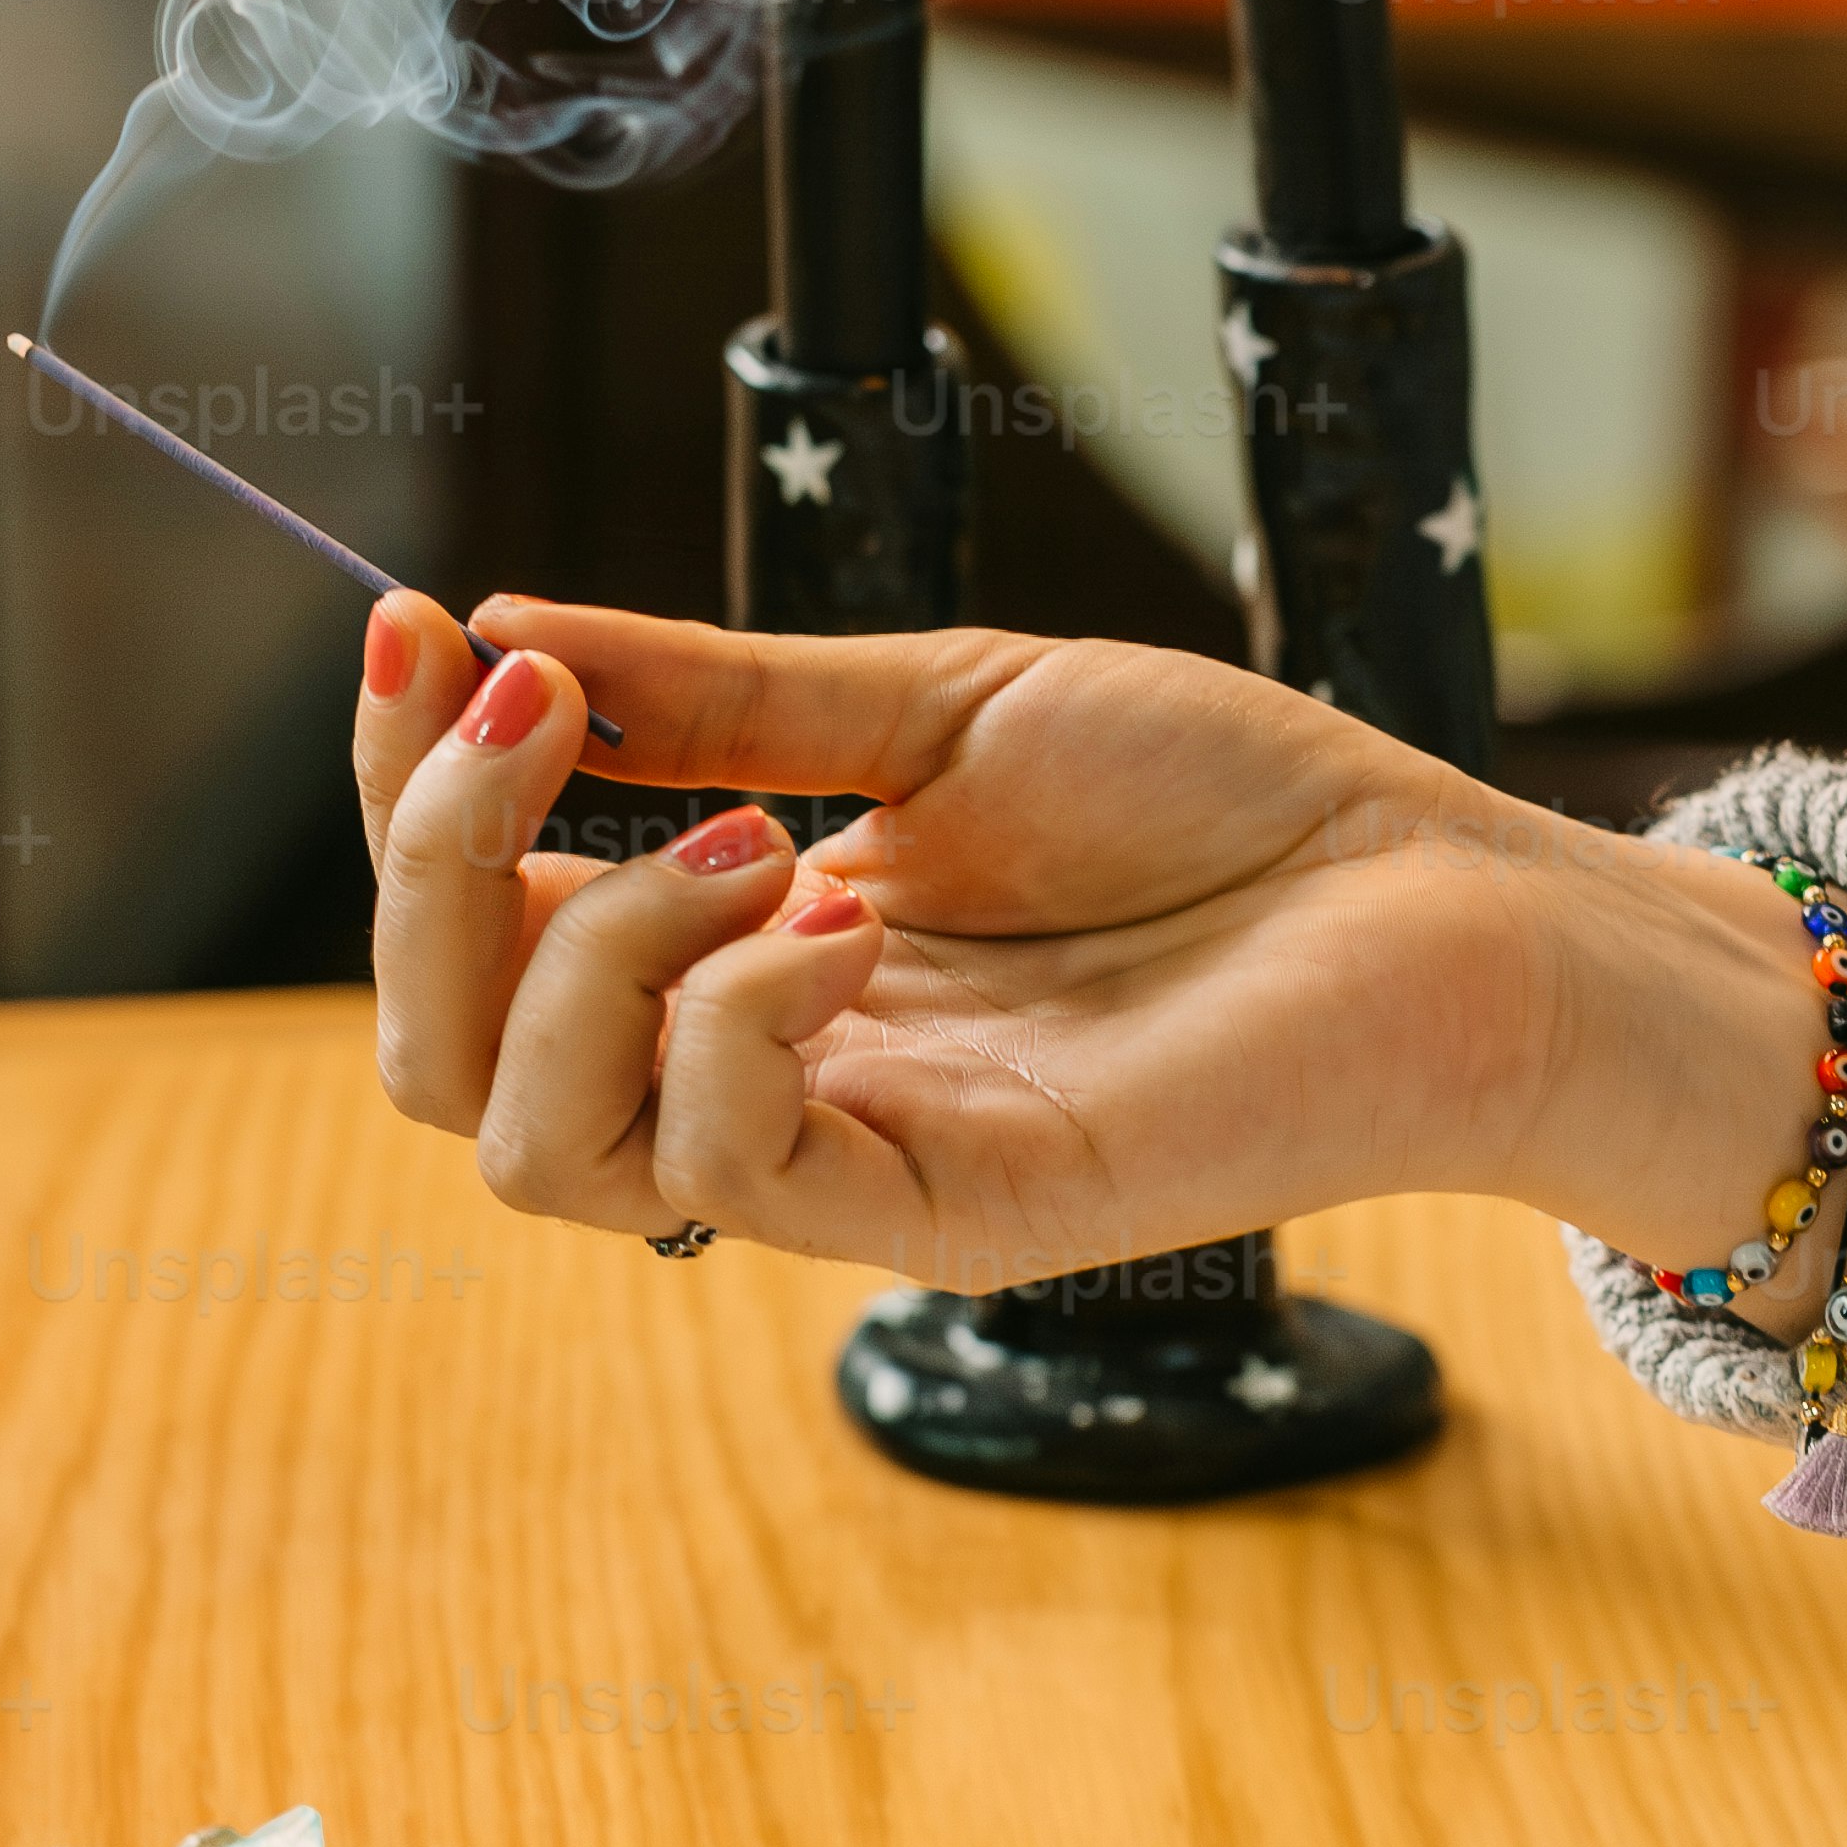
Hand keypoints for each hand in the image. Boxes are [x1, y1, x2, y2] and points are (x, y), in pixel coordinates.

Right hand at [351, 595, 1846, 1302]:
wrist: (1440, 899)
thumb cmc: (1228, 808)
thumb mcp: (940, 703)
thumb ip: (722, 692)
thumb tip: (497, 626)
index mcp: (739, 956)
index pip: (476, 931)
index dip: (405, 793)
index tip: (417, 627)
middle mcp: (762, 1075)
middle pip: (445, 1064)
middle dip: (430, 872)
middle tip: (535, 710)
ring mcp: (846, 1165)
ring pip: (542, 1146)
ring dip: (588, 951)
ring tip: (760, 833)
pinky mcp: (945, 1220)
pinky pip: (726, 1170)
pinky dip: (732, 1022)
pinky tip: (844, 918)